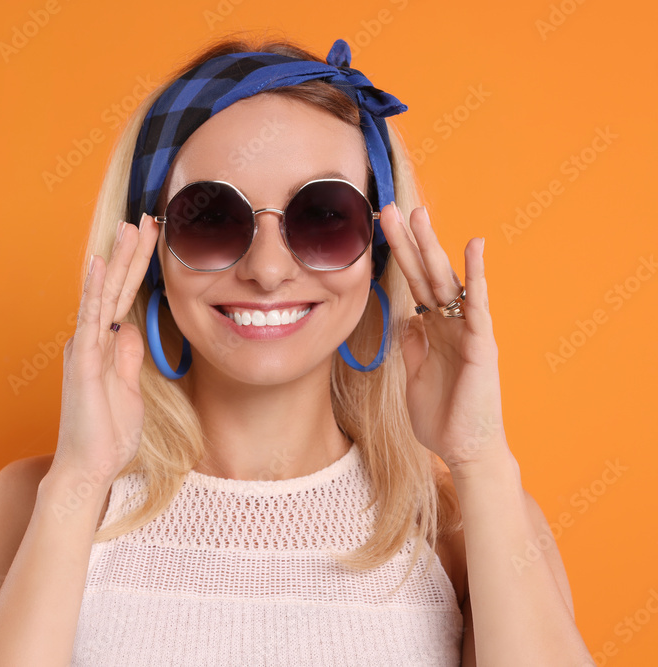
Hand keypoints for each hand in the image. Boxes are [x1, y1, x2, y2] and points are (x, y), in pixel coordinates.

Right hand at [51, 213, 160, 487]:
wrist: (88, 469)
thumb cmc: (106, 435)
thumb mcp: (127, 390)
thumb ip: (127, 358)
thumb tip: (130, 331)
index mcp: (104, 345)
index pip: (124, 296)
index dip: (137, 266)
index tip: (150, 237)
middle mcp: (91, 340)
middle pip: (115, 287)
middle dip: (131, 252)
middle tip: (145, 217)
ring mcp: (85, 348)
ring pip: (104, 294)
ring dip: (117, 259)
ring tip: (129, 226)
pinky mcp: (83, 361)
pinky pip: (91, 319)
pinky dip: (95, 290)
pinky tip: (99, 264)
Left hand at [378, 203, 508, 471]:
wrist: (464, 450)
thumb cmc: (441, 418)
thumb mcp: (415, 375)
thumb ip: (412, 345)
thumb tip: (406, 319)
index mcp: (432, 329)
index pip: (413, 283)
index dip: (398, 256)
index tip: (380, 228)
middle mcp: (450, 323)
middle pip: (426, 273)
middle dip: (409, 241)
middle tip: (391, 207)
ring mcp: (467, 330)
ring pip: (448, 280)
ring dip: (434, 246)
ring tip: (420, 214)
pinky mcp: (482, 343)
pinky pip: (480, 304)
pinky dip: (478, 275)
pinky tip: (475, 247)